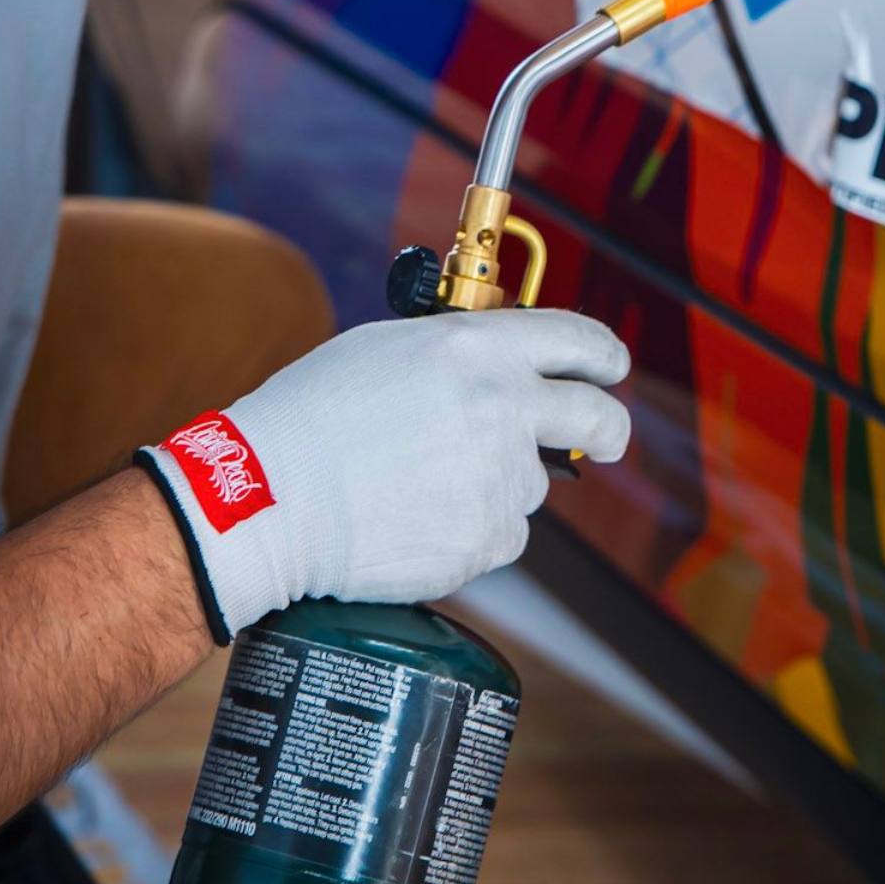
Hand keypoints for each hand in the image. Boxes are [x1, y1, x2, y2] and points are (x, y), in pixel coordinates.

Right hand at [137, 310, 630, 638]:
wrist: (273, 495)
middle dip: (608, 428)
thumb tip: (499, 364)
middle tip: (602, 434)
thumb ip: (461, 352)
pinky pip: (499, 533)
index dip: (603, 354)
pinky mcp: (485, 542)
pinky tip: (416, 513)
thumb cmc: (314, 414)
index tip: (611, 366)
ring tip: (422, 479)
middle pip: (598, 420)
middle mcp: (505, 412)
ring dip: (497, 482)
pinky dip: (470, 527)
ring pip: (530, 485)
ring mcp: (500, 482)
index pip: (577, 341)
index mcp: (482, 351)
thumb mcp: (389, 346)